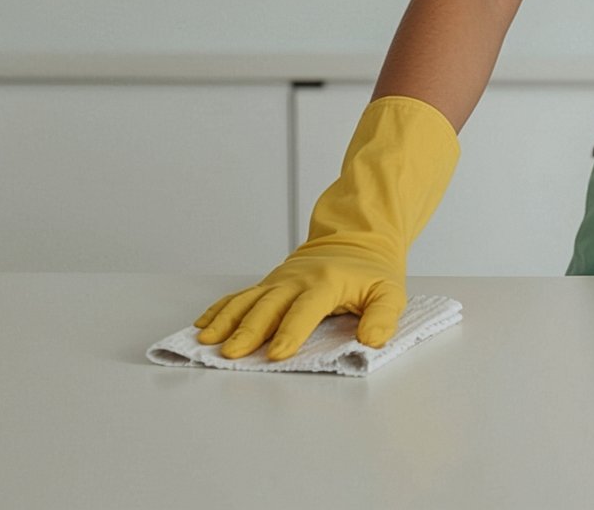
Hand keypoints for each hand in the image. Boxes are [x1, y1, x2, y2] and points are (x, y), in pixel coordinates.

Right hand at [191, 92, 462, 362]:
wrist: (356, 239)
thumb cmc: (372, 271)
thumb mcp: (390, 291)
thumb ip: (383, 316)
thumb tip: (372, 340)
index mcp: (326, 282)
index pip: (306, 308)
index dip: (291, 331)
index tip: (277, 353)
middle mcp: (296, 280)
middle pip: (268, 306)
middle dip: (248, 331)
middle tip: (231, 353)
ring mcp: (279, 281)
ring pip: (247, 301)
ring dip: (226, 320)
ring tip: (206, 340)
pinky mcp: (269, 284)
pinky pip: (240, 296)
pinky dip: (220, 309)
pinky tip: (203, 325)